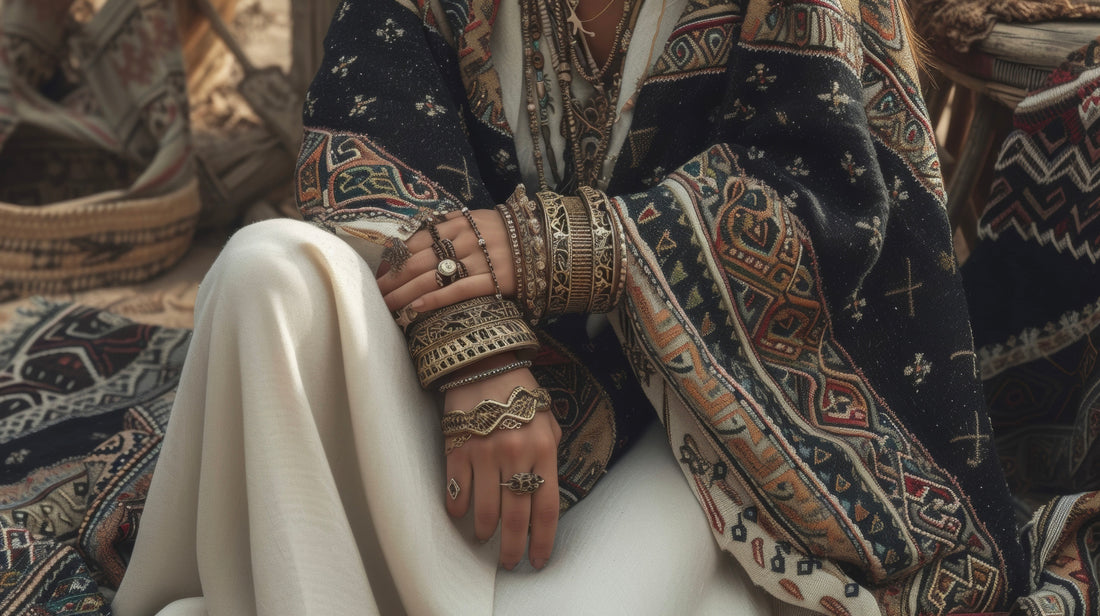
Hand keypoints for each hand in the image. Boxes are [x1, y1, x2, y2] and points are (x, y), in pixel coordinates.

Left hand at [376, 209, 515, 312]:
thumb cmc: (507, 234)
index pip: (417, 240)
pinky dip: (435, 300)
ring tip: (388, 308)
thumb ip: (449, 227)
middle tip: (375, 296)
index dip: (395, 260)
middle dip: (394, 280)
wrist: (548, 241)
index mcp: (458, 222)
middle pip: (419, 261)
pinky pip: (459, 291)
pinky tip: (416, 310)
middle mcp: (466, 238)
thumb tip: (416, 238)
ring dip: (406, 294)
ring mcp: (480, 259)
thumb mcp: (477, 220)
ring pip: (433, 277)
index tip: (381, 275)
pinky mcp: (495, 279)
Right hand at [443, 360, 560, 569]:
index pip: (546, 508)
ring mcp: (484, 453)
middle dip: (513, 547)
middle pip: (516, 517)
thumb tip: (545, 488)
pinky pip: (457, 491)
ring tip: (485, 538)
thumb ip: (549, 453)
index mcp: (543, 449)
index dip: (543, 540)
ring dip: (485, 531)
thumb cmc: (519, 392)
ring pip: (484, 510)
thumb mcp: (547, 418)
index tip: (538, 560)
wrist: (483, 362)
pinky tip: (461, 515)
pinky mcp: (457, 448)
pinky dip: (458, 509)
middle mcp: (515, 454)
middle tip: (510, 562)